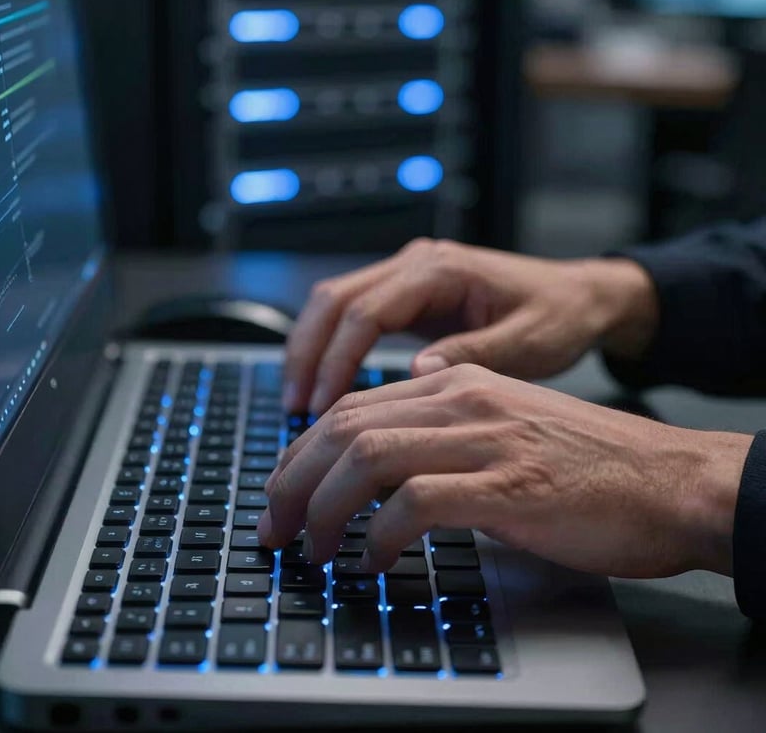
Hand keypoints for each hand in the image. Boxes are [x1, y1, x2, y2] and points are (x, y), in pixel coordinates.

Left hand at [260, 364, 749, 578]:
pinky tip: (373, 562)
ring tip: (312, 550)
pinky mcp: (509, 486)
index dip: (301, 453)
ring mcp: (485, 438)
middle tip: (275, 529)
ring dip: (324, 509)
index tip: (282, 495)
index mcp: (457, 381)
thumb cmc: (586, 465)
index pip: (351, 407)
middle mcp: (463, 399)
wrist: (668, 479)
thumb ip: (441, 436)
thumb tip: (376, 473)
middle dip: (292, 481)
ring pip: (367, 457)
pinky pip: (415, 503)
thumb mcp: (501, 429)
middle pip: (344, 427)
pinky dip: (379, 536)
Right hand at [281, 237, 658, 413]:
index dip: (337, 359)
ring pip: (335, 303)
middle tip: (296, 409)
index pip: (366, 311)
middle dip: (308, 353)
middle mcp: (417, 264)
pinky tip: (328, 388)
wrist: (580, 296)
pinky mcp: (410, 295)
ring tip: (301, 403)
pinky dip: (333, 349)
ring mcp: (410, 276)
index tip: (323, 406)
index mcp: (441, 270)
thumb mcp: (527, 344)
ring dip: (312, 350)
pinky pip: (355, 316)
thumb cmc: (559, 316)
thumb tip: (416, 375)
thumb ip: (473, 356)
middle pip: (334, 299)